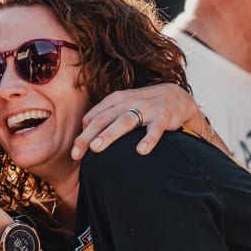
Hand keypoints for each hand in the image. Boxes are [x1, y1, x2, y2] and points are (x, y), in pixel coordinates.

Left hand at [71, 84, 201, 159]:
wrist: (175, 96)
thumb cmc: (142, 105)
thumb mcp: (122, 106)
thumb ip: (104, 118)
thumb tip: (83, 136)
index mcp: (115, 100)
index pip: (93, 118)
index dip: (82, 135)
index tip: (74, 154)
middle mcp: (128, 102)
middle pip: (104, 119)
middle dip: (88, 136)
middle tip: (76, 153)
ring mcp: (146, 108)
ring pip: (125, 121)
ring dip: (110, 134)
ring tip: (96, 148)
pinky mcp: (163, 116)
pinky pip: (155, 129)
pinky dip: (148, 139)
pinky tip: (141, 151)